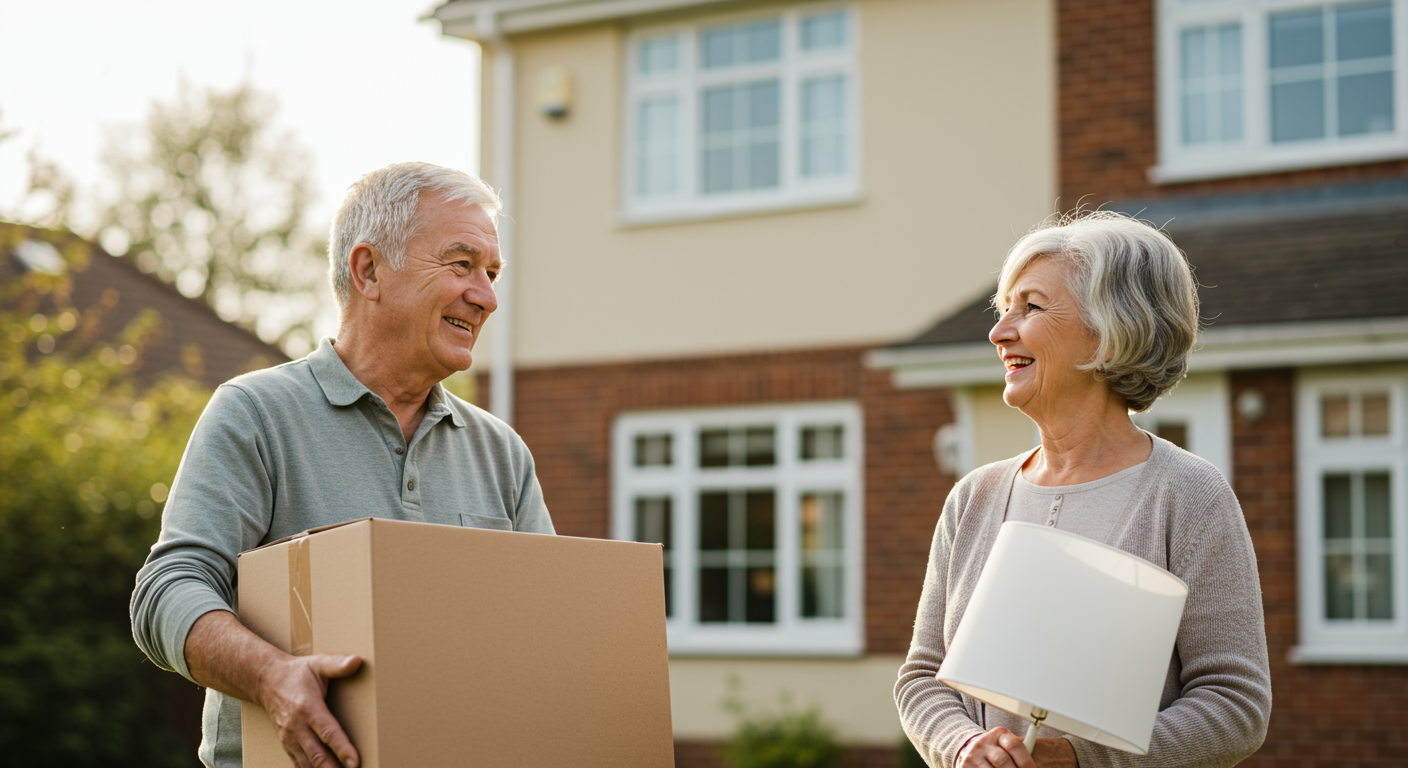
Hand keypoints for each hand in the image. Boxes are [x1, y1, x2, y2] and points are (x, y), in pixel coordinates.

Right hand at [184, 611, 363, 767]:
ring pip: (308, 764)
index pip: (327, 732)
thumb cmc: (297, 672)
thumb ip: (337, 664)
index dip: (341, 749)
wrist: (265, 680)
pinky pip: (299, 764)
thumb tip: (357, 661)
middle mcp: (296, 727)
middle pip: (318, 755)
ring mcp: (290, 738)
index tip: (355, 762)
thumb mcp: (317, 663)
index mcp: (307, 708)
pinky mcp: (287, 744)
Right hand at [958, 728, 1077, 767]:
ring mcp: (972, 756)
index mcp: (999, 734)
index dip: (1027, 763)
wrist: (969, 750)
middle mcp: (984, 742)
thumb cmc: (996, 750)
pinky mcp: (965, 767)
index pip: (1016, 746)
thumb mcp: (1007, 746)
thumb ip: (1022, 751)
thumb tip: (1044, 763)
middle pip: (1004, 761)